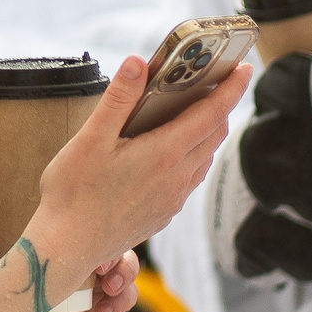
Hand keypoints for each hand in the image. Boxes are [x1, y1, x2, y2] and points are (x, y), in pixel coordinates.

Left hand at [0, 226, 142, 311]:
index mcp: (57, 251)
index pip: (86, 228)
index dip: (95, 225)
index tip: (87, 233)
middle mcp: (79, 267)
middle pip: (114, 245)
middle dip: (117, 249)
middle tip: (103, 264)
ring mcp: (92, 292)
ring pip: (126, 272)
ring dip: (126, 273)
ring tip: (108, 287)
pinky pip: (123, 302)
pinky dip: (122, 301)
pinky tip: (103, 311)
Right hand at [28, 55, 253, 276]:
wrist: (67, 248)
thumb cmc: (73, 194)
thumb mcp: (90, 138)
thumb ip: (118, 98)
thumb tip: (138, 62)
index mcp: (164, 154)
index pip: (212, 113)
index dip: (232, 88)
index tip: (244, 68)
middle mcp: (177, 178)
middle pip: (215, 134)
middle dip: (220, 105)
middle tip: (214, 83)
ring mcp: (173, 200)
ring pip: (205, 157)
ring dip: (206, 131)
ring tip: (191, 112)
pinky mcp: (164, 214)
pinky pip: (190, 178)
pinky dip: (192, 155)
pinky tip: (169, 151)